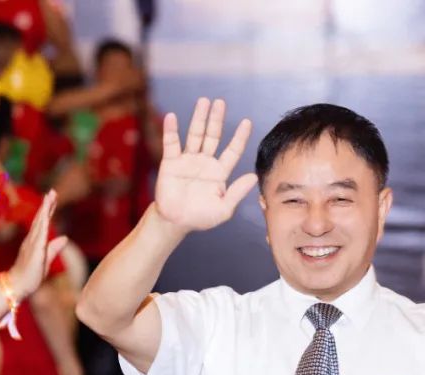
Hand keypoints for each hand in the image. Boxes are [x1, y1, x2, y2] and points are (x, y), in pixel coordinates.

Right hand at [7, 191, 66, 299]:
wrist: (18, 286)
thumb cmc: (31, 275)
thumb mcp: (46, 259)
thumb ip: (54, 248)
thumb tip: (64, 237)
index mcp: (36, 242)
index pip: (43, 223)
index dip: (48, 210)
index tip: (53, 198)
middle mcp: (32, 240)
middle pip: (40, 219)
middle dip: (47, 205)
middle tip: (52, 191)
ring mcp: (32, 244)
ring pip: (39, 224)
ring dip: (44, 210)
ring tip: (49, 198)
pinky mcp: (34, 252)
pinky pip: (39, 236)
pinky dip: (42, 225)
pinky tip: (46, 216)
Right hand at [154, 98, 257, 232]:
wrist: (176, 222)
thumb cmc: (201, 217)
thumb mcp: (224, 208)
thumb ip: (237, 192)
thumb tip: (253, 176)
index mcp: (220, 172)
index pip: (233, 150)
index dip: (240, 137)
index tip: (247, 122)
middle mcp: (205, 162)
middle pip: (213, 136)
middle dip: (217, 119)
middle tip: (220, 102)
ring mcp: (188, 160)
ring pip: (195, 135)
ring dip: (199, 118)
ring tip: (203, 101)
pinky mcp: (171, 162)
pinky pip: (171, 143)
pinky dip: (171, 130)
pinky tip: (172, 117)